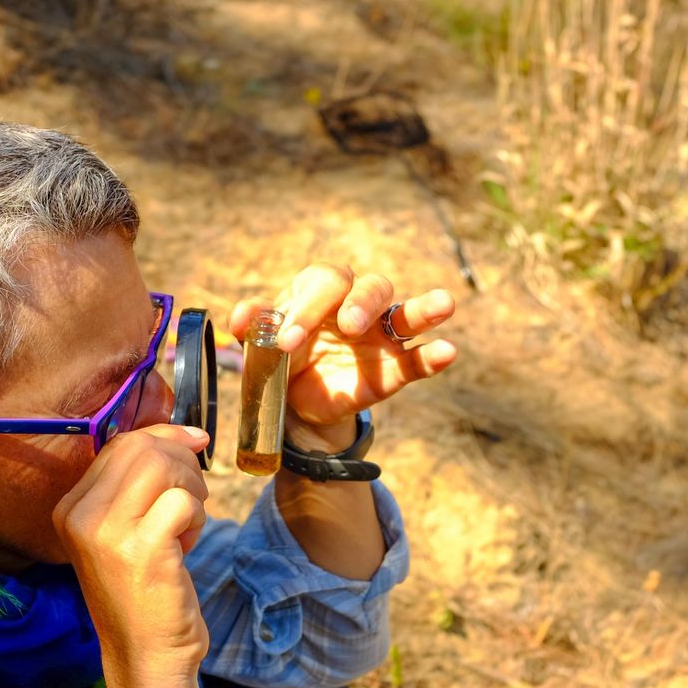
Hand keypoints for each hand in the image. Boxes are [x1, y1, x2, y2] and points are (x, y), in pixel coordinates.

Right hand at [52, 424, 212, 687]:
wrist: (145, 657)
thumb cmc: (143, 594)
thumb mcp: (124, 533)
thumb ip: (140, 484)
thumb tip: (188, 435)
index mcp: (69, 508)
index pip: (120, 444)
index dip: (163, 437)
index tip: (194, 444)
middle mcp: (80, 516)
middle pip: (142, 449)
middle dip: (182, 464)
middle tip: (191, 503)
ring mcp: (107, 533)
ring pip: (164, 466)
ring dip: (191, 490)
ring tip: (185, 527)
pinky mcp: (142, 549)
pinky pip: (184, 501)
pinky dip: (196, 518)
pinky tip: (185, 547)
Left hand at [230, 263, 457, 448]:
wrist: (293, 404)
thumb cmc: (278, 359)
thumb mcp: (258, 344)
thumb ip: (252, 325)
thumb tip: (240, 318)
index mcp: (320, 292)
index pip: (324, 283)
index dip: (307, 308)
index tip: (287, 342)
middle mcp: (356, 305)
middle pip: (370, 287)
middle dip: (359, 304)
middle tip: (347, 328)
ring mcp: (380, 336)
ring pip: (406, 312)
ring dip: (424, 308)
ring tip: (442, 304)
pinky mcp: (394, 368)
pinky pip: (418, 359)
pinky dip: (434, 355)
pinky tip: (448, 351)